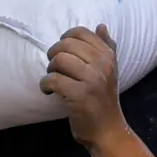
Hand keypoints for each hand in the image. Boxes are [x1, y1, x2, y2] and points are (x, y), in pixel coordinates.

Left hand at [40, 24, 127, 148]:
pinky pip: (53, 80)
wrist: (107, 130)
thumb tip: (101, 25)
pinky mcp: (79, 95)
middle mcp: (102, 65)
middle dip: (54, 54)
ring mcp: (91, 80)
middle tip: (55, 67)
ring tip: (53, 79)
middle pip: (66, 44)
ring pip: (59, 60)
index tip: (62, 52)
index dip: (65, 38)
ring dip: (50, 70)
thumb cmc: (104, 99)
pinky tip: (49, 91)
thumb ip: (107, 47)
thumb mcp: (110, 71)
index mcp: (108, 56)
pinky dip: (45, 85)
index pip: (81, 32)